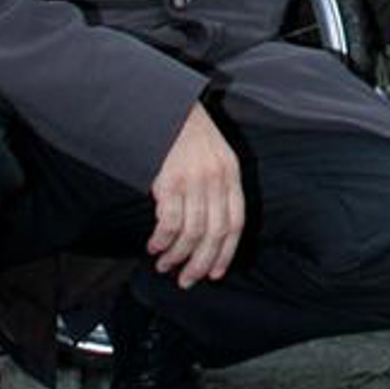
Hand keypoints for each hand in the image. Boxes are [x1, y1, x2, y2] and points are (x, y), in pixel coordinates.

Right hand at [147, 104, 244, 288]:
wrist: (169, 108)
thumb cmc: (191, 138)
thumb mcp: (217, 159)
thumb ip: (219, 190)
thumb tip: (210, 233)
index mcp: (231, 175)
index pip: (236, 223)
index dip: (225, 253)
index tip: (214, 274)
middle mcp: (217, 179)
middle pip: (214, 233)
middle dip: (200, 263)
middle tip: (186, 280)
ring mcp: (194, 180)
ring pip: (191, 233)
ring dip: (177, 256)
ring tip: (165, 265)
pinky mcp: (170, 181)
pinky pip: (169, 223)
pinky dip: (162, 240)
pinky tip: (154, 246)